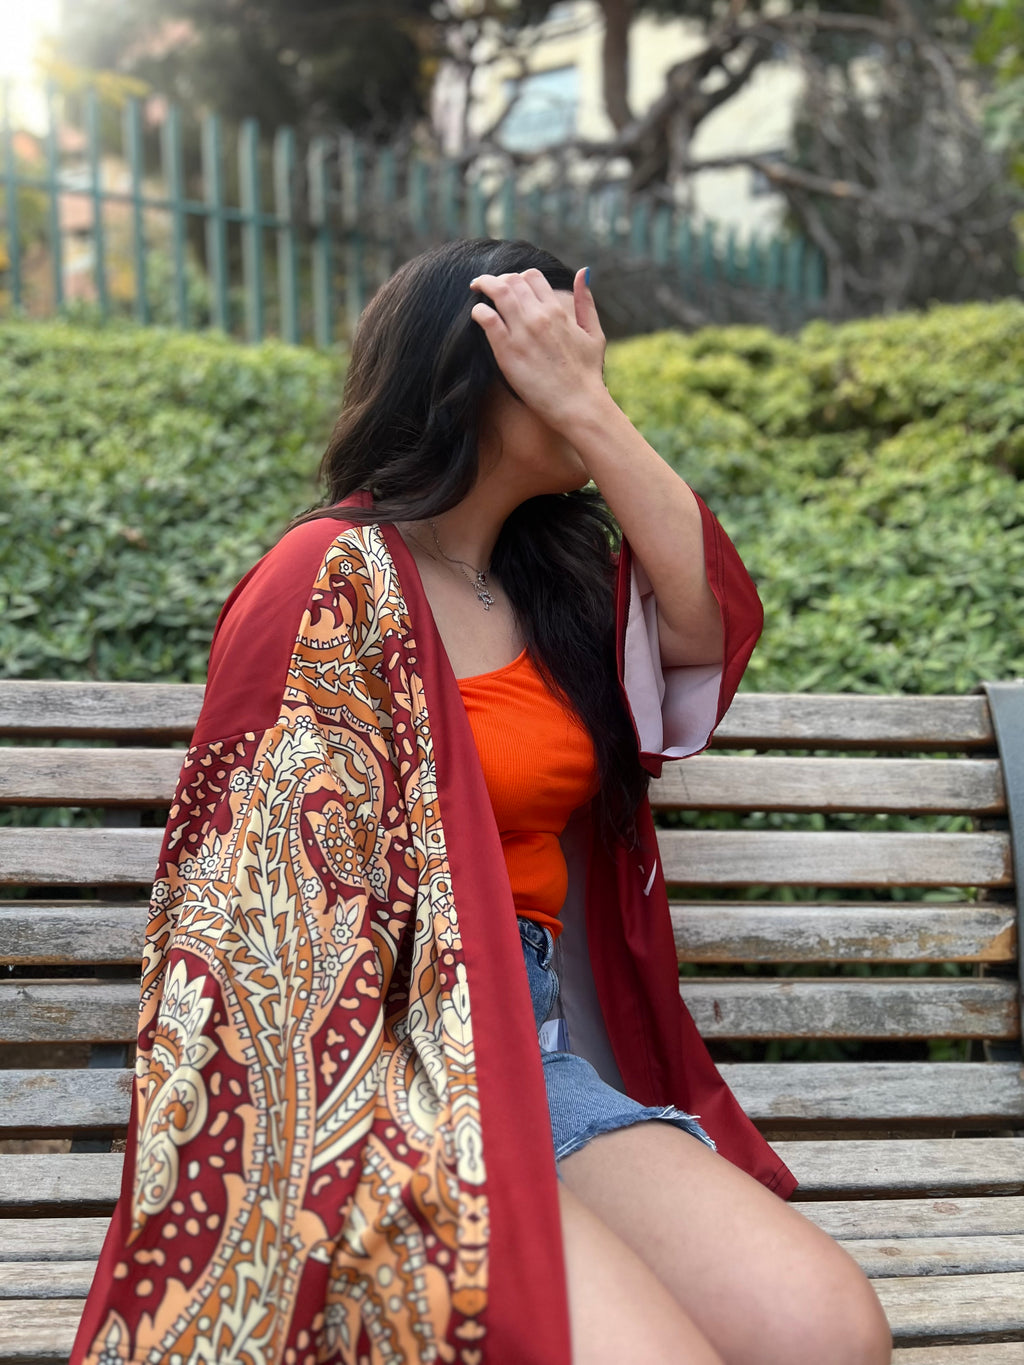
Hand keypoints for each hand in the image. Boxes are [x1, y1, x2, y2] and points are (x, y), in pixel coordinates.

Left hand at [468, 268, 608, 433]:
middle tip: (489, 287)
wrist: (579, 404)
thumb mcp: (594, 334)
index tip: (511, 285)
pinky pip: (487, 319)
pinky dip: (479, 311)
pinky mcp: (508, 352)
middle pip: (512, 281)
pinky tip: (477, 315)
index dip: (519, 277)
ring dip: (484, 286)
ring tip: (477, 289)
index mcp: (557, 310)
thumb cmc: (588, 374)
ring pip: (498, 292)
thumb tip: (582, 272)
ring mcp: (522, 333)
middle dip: (498, 280)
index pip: (532, 277)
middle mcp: (539, 316)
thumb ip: (586, 302)